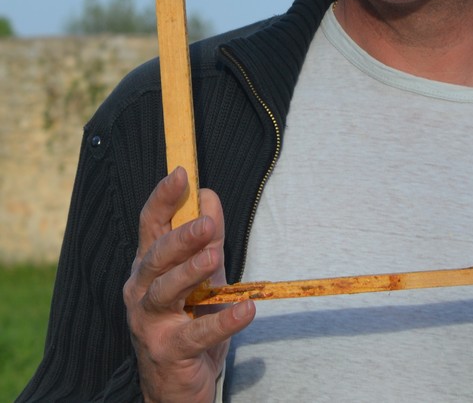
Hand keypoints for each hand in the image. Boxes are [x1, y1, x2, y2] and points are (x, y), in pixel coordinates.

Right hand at [123, 167, 255, 402]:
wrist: (177, 384)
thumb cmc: (188, 319)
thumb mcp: (202, 273)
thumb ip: (207, 237)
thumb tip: (209, 196)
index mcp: (148, 265)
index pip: (151, 225)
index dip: (163, 198)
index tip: (181, 173)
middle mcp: (141, 290)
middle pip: (156, 256)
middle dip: (180, 237)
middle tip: (206, 223)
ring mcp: (150, 322)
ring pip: (165, 291)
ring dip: (191, 272)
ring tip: (215, 256)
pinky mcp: (169, 351)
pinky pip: (196, 334)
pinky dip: (223, 321)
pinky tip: (247, 310)